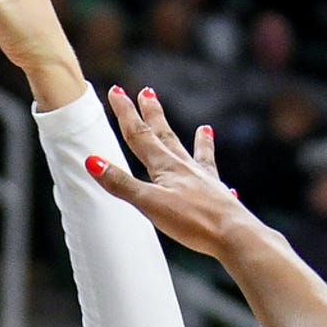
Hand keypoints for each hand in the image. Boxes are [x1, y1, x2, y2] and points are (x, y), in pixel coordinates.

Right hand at [82, 85, 256, 261]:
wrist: (233, 234)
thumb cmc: (192, 221)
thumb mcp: (150, 204)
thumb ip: (122, 184)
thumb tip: (93, 161)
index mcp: (165, 167)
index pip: (139, 135)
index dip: (125, 113)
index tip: (117, 92)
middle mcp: (184, 167)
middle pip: (164, 135)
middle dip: (152, 114)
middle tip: (147, 92)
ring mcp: (203, 179)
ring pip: (191, 152)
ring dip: (192, 137)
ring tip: (204, 126)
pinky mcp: (216, 194)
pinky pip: (212, 173)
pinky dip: (214, 166)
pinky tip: (225, 176)